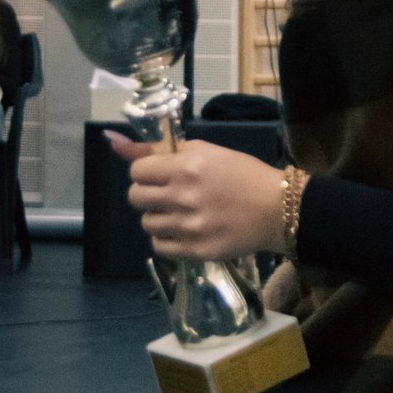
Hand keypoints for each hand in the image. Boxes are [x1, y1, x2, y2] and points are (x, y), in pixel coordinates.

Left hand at [107, 134, 287, 260]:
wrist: (278, 209)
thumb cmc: (244, 174)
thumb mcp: (206, 152)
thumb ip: (161, 149)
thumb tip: (115, 142)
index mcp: (185, 166)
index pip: (137, 171)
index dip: (146, 172)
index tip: (160, 175)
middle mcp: (182, 196)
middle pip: (136, 198)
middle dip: (148, 194)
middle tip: (168, 195)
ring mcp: (188, 226)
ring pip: (146, 223)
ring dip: (159, 217)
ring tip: (180, 214)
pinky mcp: (196, 250)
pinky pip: (159, 247)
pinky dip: (167, 239)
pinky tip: (184, 230)